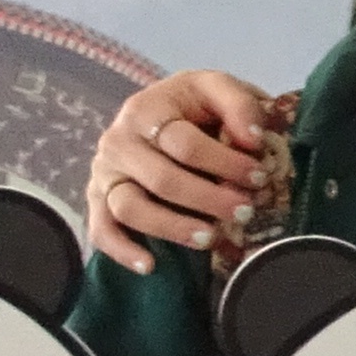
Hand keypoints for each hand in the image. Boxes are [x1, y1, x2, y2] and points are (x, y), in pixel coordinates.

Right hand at [85, 68, 279, 271]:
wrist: (161, 112)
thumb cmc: (195, 106)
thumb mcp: (219, 90)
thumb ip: (240, 105)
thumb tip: (254, 138)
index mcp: (147, 108)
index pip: (185, 143)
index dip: (225, 163)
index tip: (258, 177)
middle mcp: (119, 140)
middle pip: (162, 179)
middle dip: (209, 200)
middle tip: (245, 211)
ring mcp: (105, 172)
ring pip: (131, 208)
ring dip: (173, 227)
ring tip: (211, 238)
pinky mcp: (97, 198)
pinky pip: (102, 229)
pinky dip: (122, 250)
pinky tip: (150, 265)